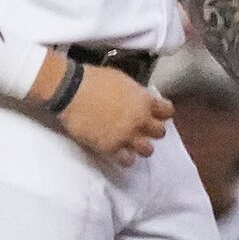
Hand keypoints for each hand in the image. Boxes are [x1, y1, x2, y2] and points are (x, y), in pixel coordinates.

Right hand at [55, 64, 171, 166]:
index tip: (154, 114)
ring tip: (130, 144)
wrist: (71, 91)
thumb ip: (134, 93)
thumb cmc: (92, 80)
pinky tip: (118, 153)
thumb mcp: (121, 79)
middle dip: (151, 130)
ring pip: (147, 150)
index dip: (161, 113)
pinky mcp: (111, 147)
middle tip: (140, 129)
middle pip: (160, 132)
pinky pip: (127, 160)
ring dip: (140, 147)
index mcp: (144, 101)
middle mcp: (140, 120)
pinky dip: (124, 158)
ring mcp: (127, 135)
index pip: (167, 111)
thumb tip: (137, 98)